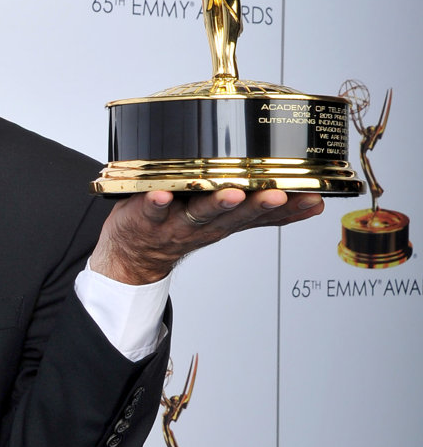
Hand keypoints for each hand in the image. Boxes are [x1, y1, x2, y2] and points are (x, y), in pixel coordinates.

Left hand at [90, 188, 323, 284]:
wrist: (134, 253)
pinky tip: (161, 193)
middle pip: (236, 215)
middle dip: (258, 205)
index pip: (263, 216)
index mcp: (227, 221)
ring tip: (231, 194)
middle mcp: (206, 224)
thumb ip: (263, 213)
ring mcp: (177, 222)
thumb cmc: (181, 226)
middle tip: (277, 195)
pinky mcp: (147, 217)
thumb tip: (312, 202)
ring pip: (200, 213)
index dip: (289, 209)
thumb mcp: (228, 222)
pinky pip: (152, 210)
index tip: (312, 198)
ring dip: (216, 204)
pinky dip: (156, 202)